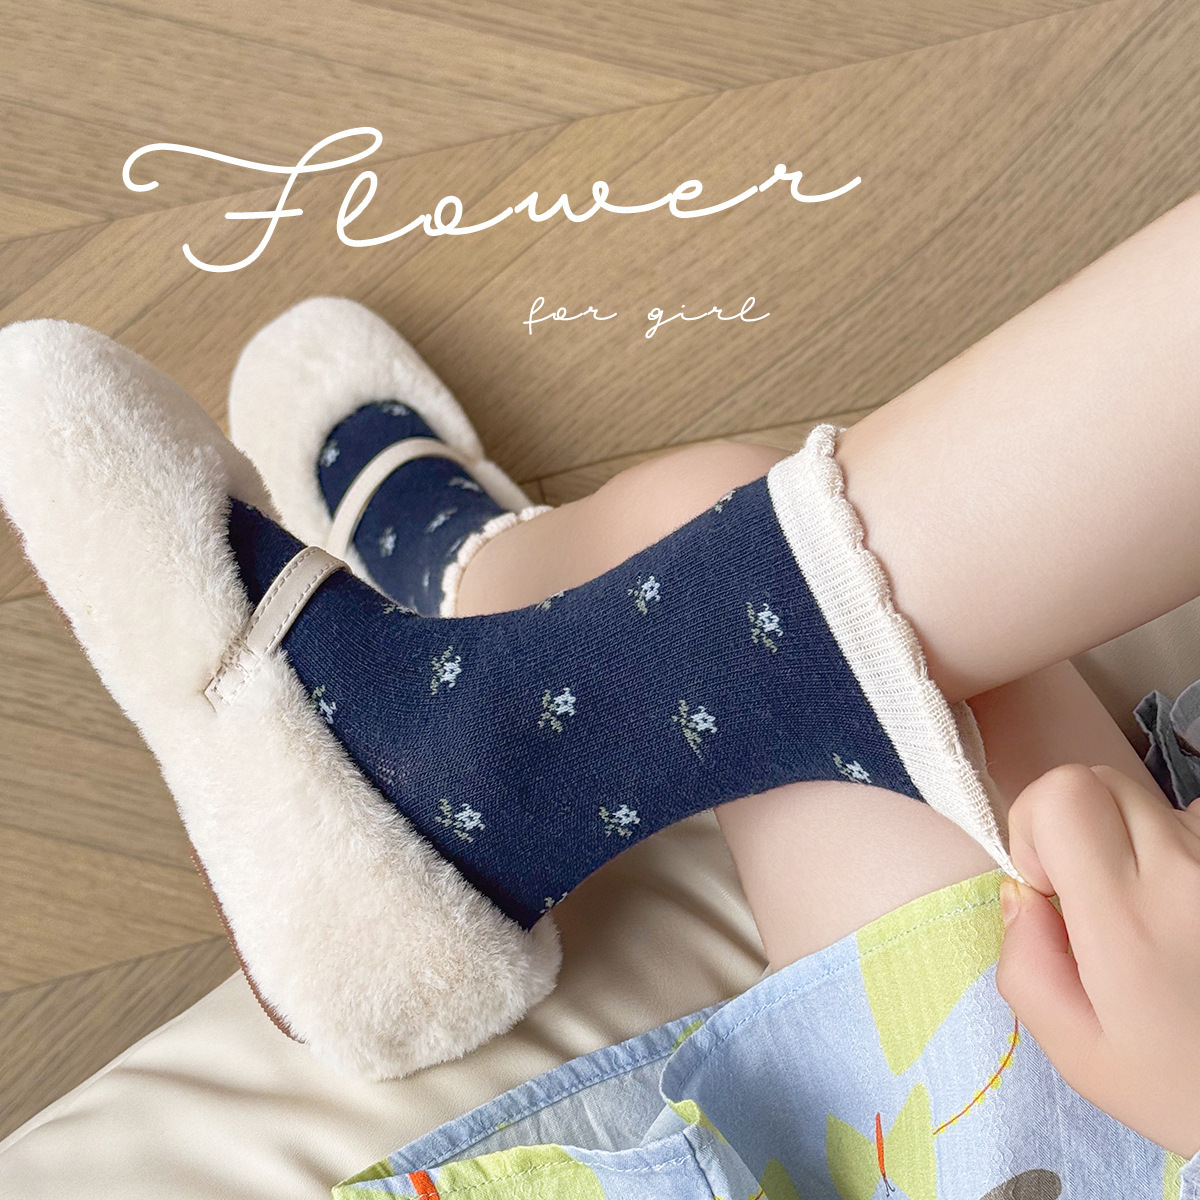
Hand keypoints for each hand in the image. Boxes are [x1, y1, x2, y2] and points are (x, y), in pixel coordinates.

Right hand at [995, 763, 1199, 1158]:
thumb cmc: (1184, 1088)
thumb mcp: (1081, 1056)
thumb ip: (1025, 969)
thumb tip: (1021, 896)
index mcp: (1128, 918)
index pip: (1063, 793)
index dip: (1036, 827)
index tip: (1051, 886)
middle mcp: (1185, 873)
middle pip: (1096, 781)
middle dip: (1074, 827)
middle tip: (1092, 894)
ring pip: (1148, 802)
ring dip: (1132, 840)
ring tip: (1153, 908)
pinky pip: (1193, 825)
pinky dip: (1178, 853)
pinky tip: (1187, 909)